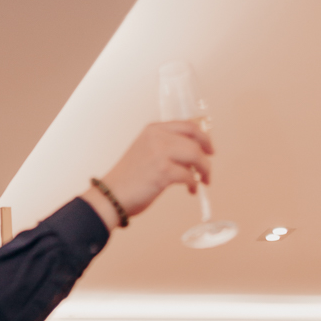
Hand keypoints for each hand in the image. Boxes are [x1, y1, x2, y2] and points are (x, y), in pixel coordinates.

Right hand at [90, 122, 212, 222]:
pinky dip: (193, 185)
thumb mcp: (146, 152)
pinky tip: (190, 191)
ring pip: (195, 156)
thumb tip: (192, 155)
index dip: (203, 137)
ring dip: (204, 170)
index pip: (187, 125)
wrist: (111, 195)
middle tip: (208, 170)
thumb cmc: (129, 179)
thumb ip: (166, 147)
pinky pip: (189, 176)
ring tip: (203, 181)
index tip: (209, 149)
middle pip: (195, 140)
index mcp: (154, 129)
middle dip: (206, 156)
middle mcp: (157, 137)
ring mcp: (160, 153)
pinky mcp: (163, 171)